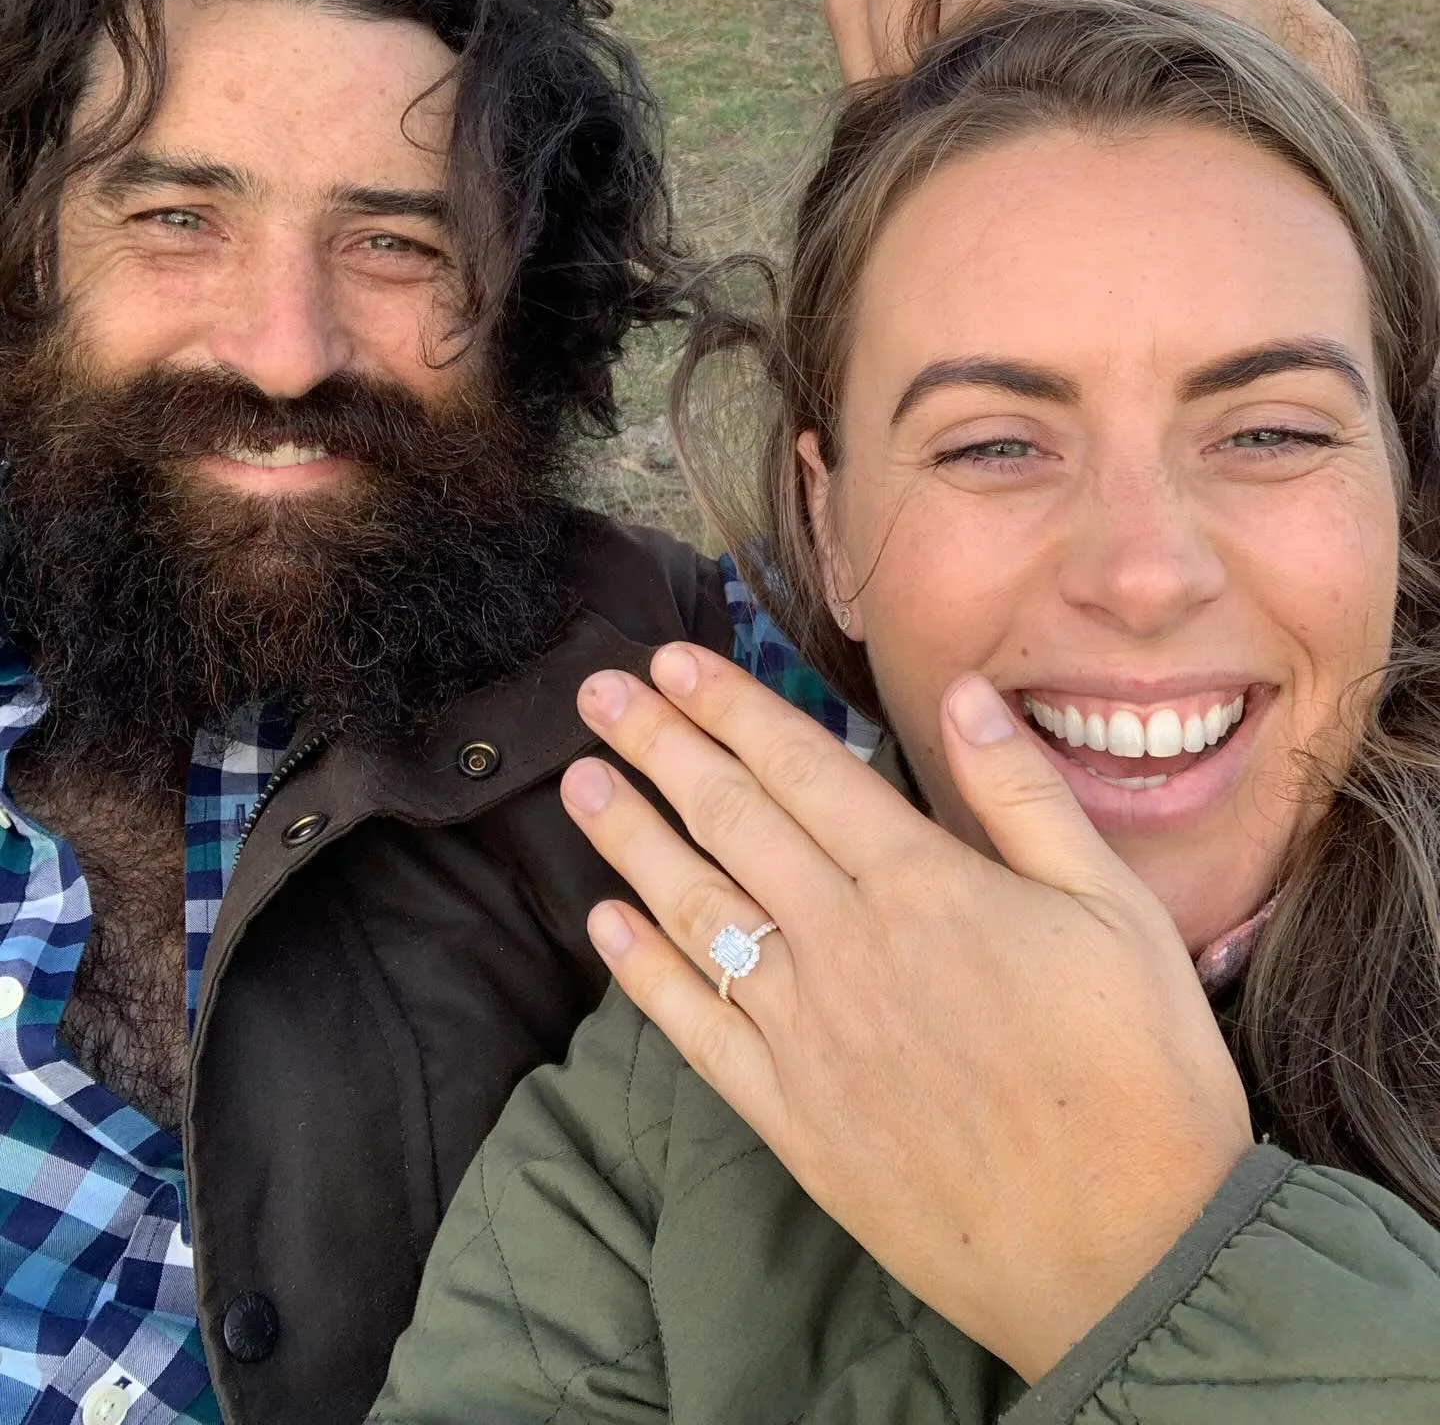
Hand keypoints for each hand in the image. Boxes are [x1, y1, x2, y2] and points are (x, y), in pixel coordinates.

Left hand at [562, 646, 1253, 1383]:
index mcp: (925, 885)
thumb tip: (963, 693)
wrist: (1130, 1258)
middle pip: (731, 821)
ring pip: (695, 909)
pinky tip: (605, 923)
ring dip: (631, 838)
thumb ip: (1025, 795)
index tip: (672, 660)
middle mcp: (847, 946)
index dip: (731, 707)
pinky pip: (696, 1027)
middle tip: (598, 694)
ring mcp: (809, 1035)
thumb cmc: (1142, 1075)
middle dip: (660, 745)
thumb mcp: (1118, 910)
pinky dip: (642, 971)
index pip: (801, 768)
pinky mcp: (792, 1118)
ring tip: (579, 782)